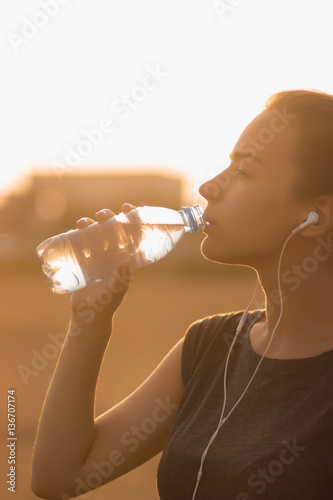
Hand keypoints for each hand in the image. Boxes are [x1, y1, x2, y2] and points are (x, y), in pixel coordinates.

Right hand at [70, 204, 135, 318]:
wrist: (89, 315)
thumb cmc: (107, 303)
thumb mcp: (116, 289)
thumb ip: (122, 277)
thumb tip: (126, 261)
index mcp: (126, 257)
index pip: (131, 233)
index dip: (131, 218)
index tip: (127, 207)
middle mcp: (112, 254)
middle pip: (111, 229)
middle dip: (107, 218)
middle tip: (102, 215)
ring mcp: (97, 256)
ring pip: (94, 234)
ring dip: (90, 223)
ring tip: (83, 222)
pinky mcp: (83, 261)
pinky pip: (80, 243)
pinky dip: (77, 234)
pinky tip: (74, 230)